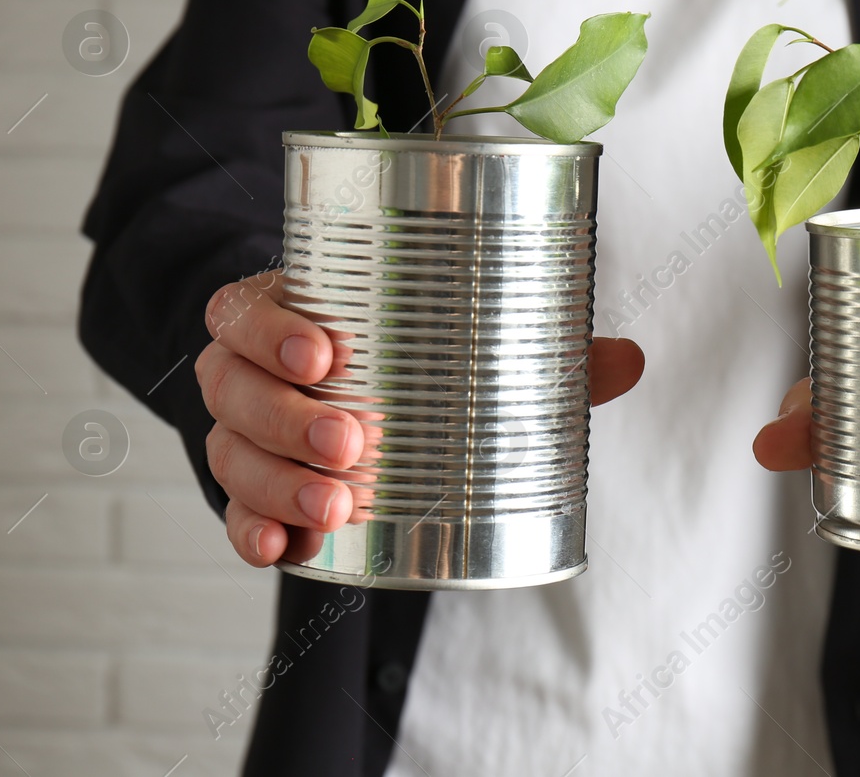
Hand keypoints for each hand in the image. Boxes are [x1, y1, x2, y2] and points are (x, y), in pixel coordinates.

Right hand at [195, 271, 645, 566]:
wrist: (332, 395)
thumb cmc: (399, 353)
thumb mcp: (452, 340)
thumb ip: (537, 349)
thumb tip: (629, 360)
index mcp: (284, 312)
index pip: (247, 311)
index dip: (274, 331)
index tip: (325, 355)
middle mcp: (246, 369)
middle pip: (233, 387)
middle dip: (287, 418)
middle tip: (351, 443)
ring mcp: (240, 433)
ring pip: (230, 453)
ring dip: (276, 482)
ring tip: (334, 503)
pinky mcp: (248, 491)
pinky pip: (233, 514)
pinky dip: (252, 532)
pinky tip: (282, 547)